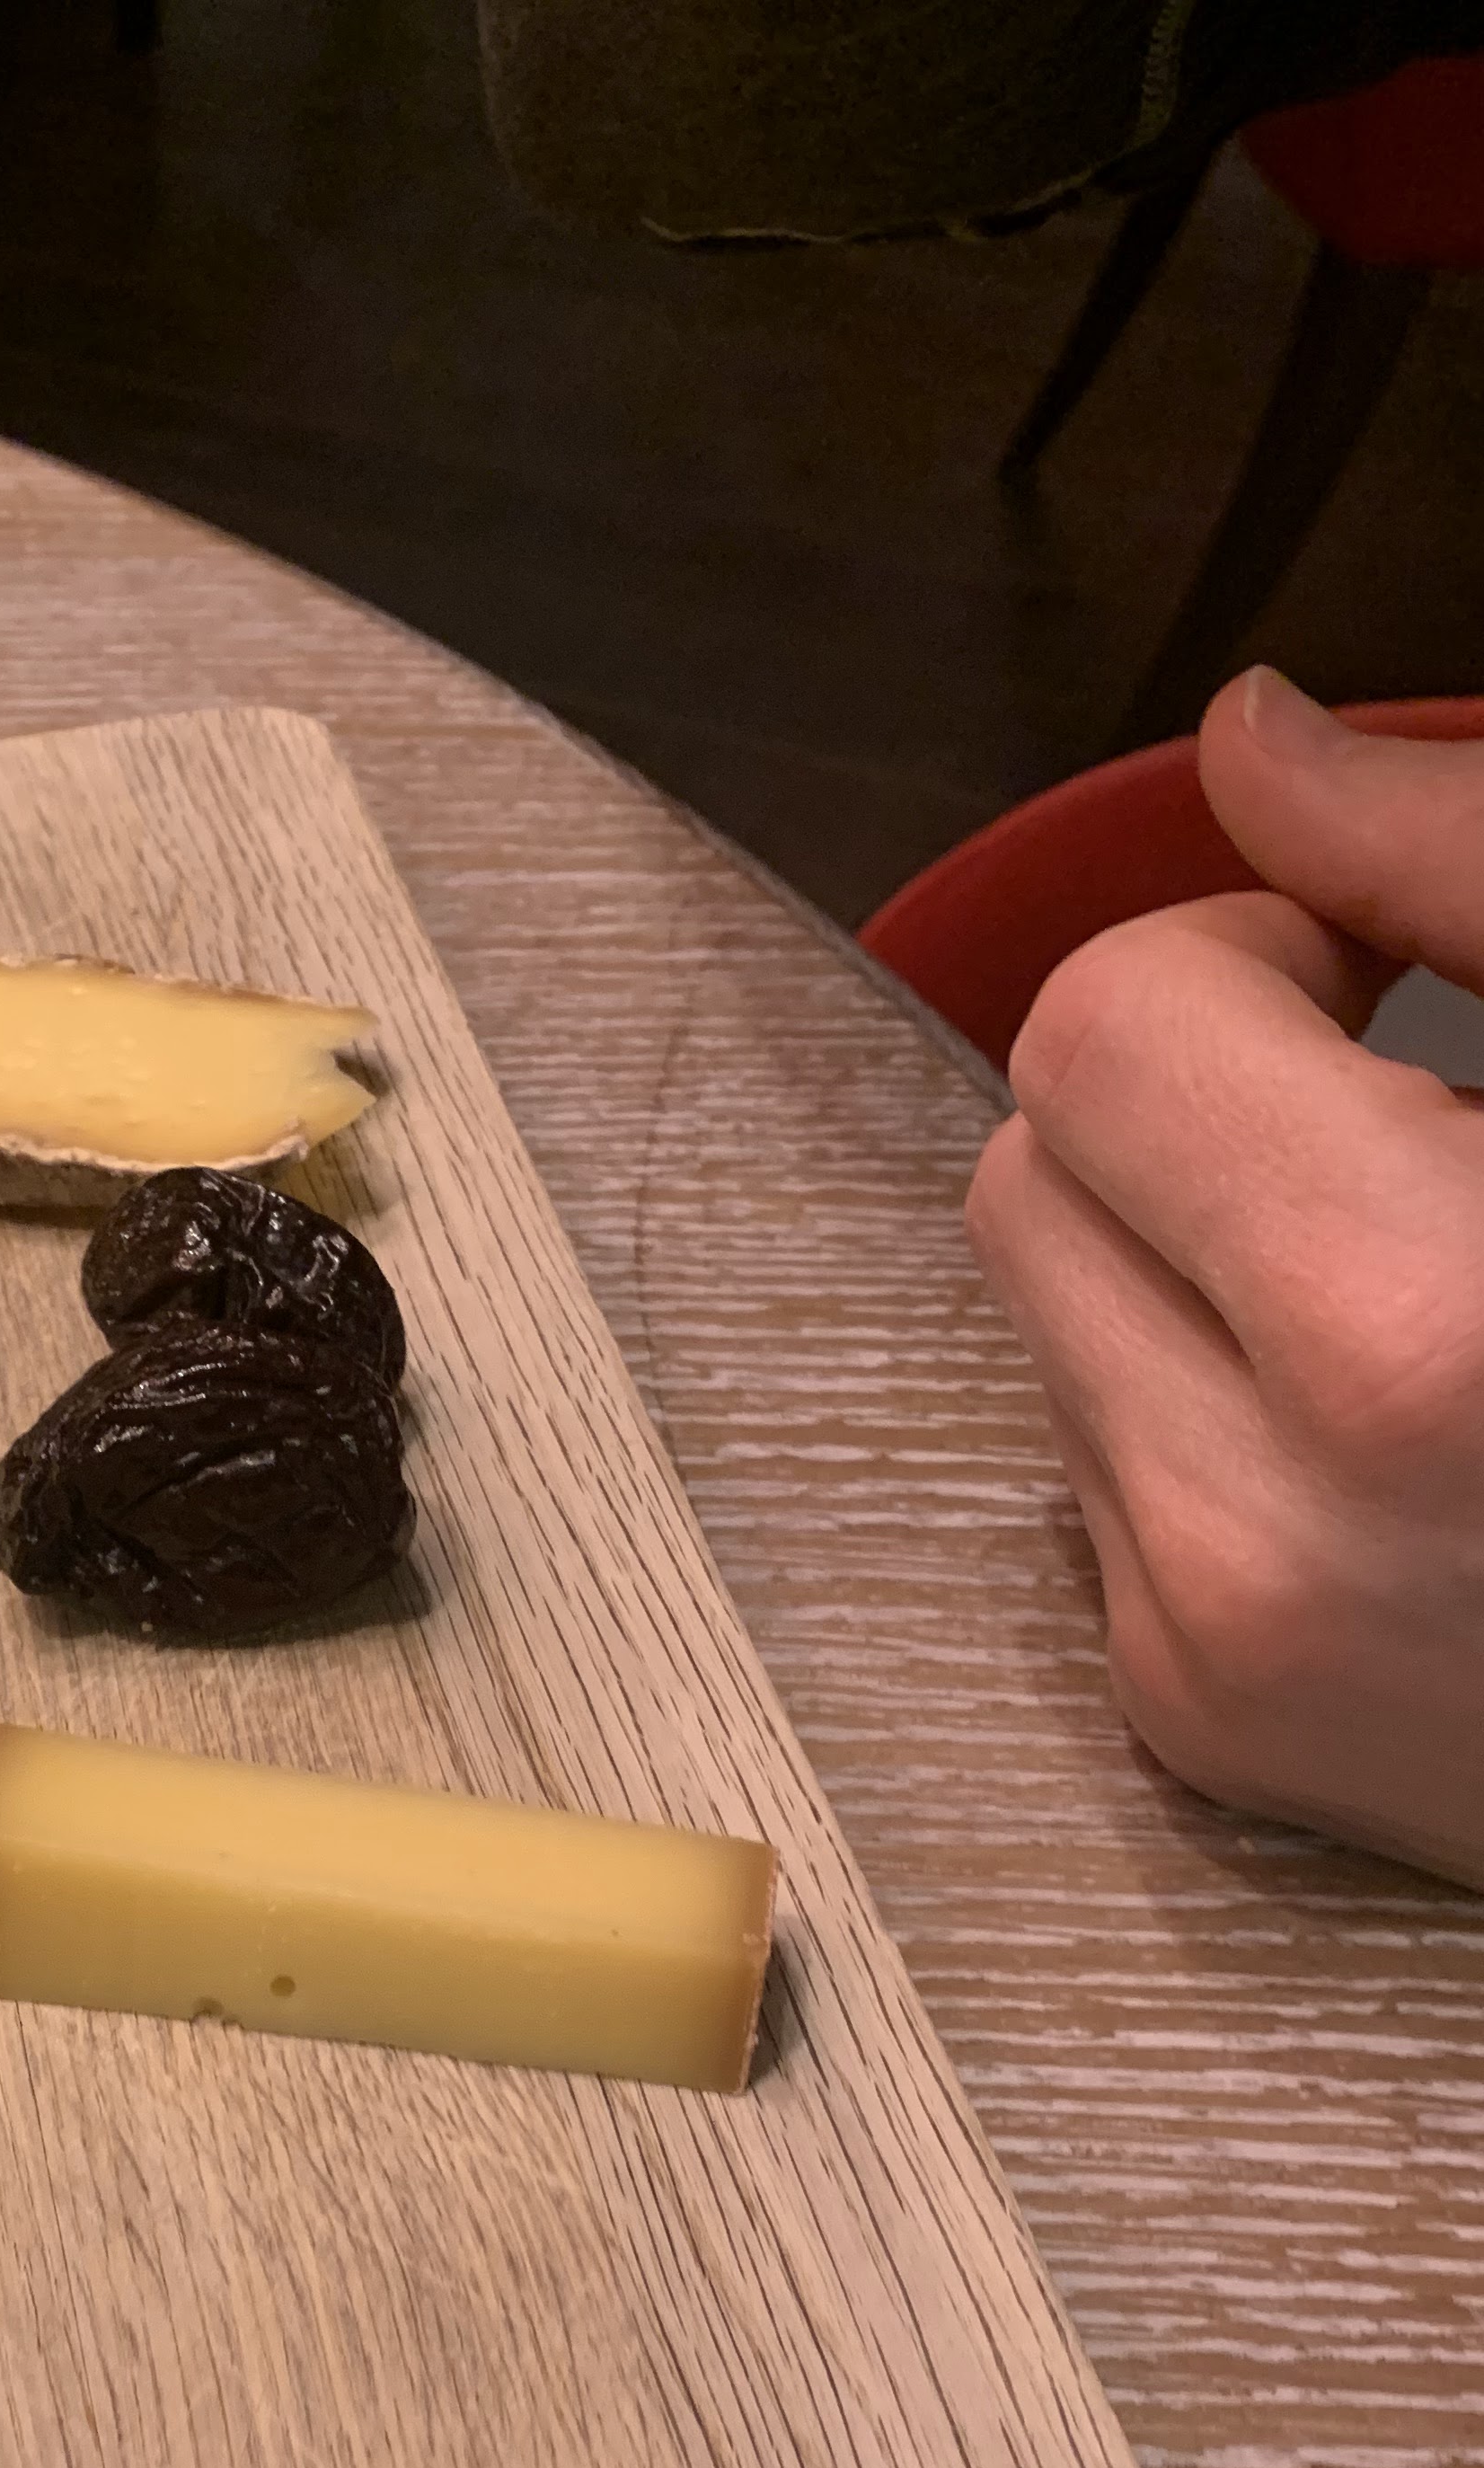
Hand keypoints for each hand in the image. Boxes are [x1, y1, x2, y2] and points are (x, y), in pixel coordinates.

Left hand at [964, 668, 1483, 1887]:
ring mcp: (1212, 1654)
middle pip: (1027, 1169)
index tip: (1372, 984)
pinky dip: (1215, 1410)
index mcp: (1409, 1340)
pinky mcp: (1196, 1725)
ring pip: (1047, 1323)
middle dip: (1187, 1103)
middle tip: (1400, 1122)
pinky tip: (1402, 1436)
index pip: (1105, 1030)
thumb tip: (1253, 742)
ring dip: (1194, 1259)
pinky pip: (1099, 1470)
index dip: (1241, 959)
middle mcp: (1266, 1533)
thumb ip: (1475, 873)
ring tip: (1426, 1293)